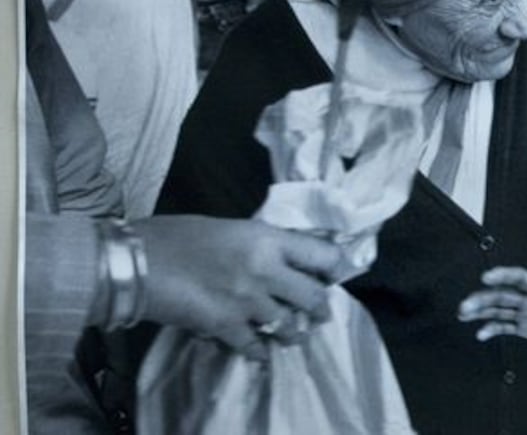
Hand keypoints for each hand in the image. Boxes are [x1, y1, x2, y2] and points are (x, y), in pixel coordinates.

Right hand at [134, 216, 347, 359]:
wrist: (136, 263)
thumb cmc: (175, 236)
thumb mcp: (229, 228)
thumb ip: (259, 244)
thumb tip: (280, 257)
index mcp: (268, 238)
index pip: (322, 254)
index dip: (334, 266)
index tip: (335, 274)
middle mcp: (266, 270)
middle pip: (314, 296)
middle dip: (320, 307)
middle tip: (321, 311)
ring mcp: (248, 301)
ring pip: (291, 326)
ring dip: (294, 332)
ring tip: (294, 334)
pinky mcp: (226, 327)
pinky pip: (256, 346)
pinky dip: (260, 352)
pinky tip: (260, 353)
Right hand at [458, 267, 526, 348]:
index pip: (520, 277)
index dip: (503, 275)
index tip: (486, 277)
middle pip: (503, 294)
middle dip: (484, 298)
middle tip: (466, 306)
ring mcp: (526, 312)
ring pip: (499, 309)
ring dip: (480, 311)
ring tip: (462, 314)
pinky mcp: (525, 327)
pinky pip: (505, 326)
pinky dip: (491, 329)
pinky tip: (480, 334)